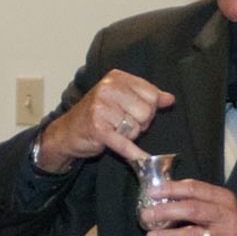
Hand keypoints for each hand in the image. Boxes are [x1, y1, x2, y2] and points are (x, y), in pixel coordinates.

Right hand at [34, 70, 176, 169]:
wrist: (67, 133)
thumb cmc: (97, 115)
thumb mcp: (121, 99)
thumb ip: (147, 96)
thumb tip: (169, 99)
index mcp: (116, 78)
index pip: (151, 94)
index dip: (149, 108)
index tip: (134, 112)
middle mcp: (108, 89)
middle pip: (146, 112)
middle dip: (140, 123)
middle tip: (123, 125)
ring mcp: (101, 108)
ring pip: (136, 128)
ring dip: (130, 135)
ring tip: (115, 131)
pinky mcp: (97, 128)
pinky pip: (125, 143)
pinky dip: (134, 153)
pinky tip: (140, 158)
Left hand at [140, 179, 236, 235]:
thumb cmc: (229, 225)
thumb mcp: (220, 206)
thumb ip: (198, 199)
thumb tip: (164, 197)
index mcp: (223, 198)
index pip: (194, 188)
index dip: (171, 189)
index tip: (153, 192)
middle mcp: (226, 215)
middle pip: (191, 210)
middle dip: (165, 212)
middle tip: (147, 215)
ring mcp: (226, 235)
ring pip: (192, 234)